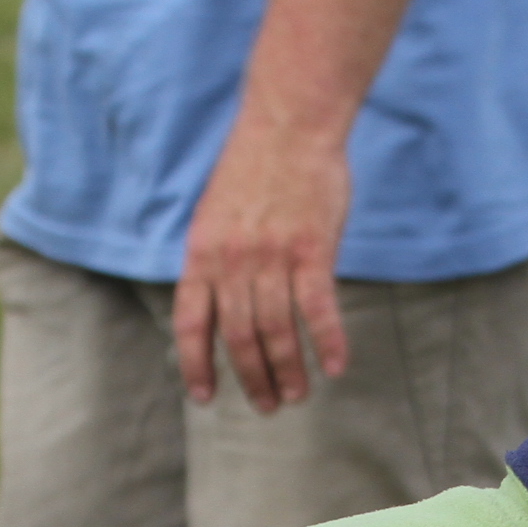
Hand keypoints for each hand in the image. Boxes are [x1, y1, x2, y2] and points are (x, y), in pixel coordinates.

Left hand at [172, 115, 352, 411]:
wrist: (288, 122)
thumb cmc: (254, 167)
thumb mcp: (215, 214)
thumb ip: (215, 260)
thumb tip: (221, 306)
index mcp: (202, 253)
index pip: (192, 324)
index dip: (197, 365)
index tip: (204, 396)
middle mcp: (232, 261)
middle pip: (239, 337)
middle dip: (253, 378)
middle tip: (269, 404)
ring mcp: (272, 256)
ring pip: (277, 331)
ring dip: (289, 370)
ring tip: (298, 394)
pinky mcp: (311, 249)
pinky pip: (318, 308)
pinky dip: (328, 342)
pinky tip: (335, 367)